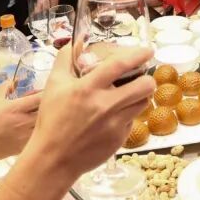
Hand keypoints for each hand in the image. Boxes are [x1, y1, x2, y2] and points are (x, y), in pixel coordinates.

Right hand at [0, 81, 40, 161]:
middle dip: (48, 107)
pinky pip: (38, 138)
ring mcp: (26, 136)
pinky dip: (40, 133)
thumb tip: (14, 82)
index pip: (41, 98)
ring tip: (43, 117)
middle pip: (47, 112)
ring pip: (45, 126)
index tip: (46, 92)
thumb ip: (4, 87)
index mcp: (18, 108)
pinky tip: (35, 131)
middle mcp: (25, 121)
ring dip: (45, 120)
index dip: (47, 94)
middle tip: (46, 104)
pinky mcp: (25, 147)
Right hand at [32, 44, 155, 176]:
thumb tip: (76, 41)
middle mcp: (105, 105)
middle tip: (141, 76)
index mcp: (88, 88)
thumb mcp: (53, 85)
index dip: (138, 55)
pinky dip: (127, 114)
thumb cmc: (51, 120)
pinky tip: (114, 115)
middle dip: (147, 77)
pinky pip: (132, 120)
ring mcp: (115, 124)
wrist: (53, 159)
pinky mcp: (119, 139)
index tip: (148, 50)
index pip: (120, 65)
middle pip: (144, 85)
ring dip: (140, 95)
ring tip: (130, 94)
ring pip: (143, 102)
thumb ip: (65, 59)